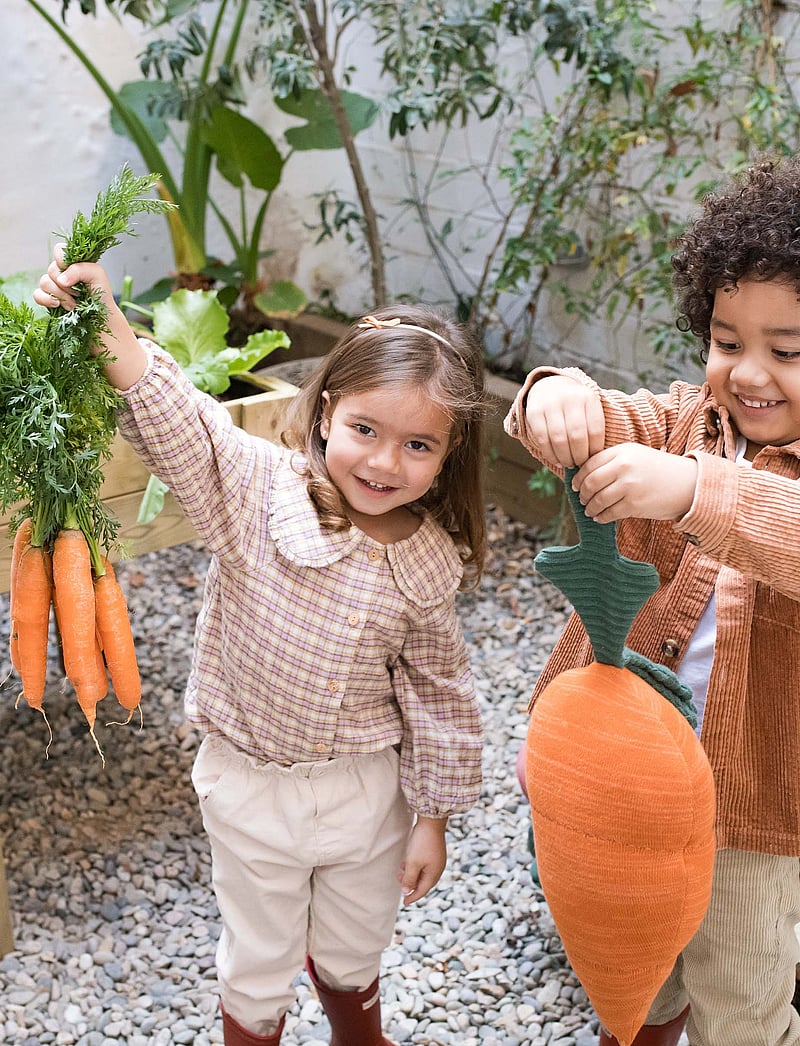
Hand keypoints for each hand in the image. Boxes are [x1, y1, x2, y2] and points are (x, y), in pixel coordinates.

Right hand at [33, 244, 146, 389]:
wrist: (101, 324)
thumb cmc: (102, 298)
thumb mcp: (98, 277)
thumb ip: (81, 269)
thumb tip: (62, 279)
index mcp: (75, 264)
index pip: (60, 249)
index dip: (62, 258)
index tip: (71, 270)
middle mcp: (63, 274)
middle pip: (51, 268)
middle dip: (66, 284)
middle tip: (79, 294)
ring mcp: (55, 288)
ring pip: (44, 282)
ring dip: (60, 295)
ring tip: (74, 305)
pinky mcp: (49, 301)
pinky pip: (37, 295)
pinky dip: (46, 300)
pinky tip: (58, 306)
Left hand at [398, 816, 446, 904]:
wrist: (432, 822)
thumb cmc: (422, 843)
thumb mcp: (413, 863)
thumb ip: (409, 878)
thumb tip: (406, 891)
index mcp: (434, 874)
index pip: (422, 890)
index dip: (412, 897)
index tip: (404, 903)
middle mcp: (438, 868)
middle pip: (423, 883)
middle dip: (411, 885)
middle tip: (399, 883)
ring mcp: (437, 860)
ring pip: (423, 873)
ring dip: (412, 875)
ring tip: (400, 871)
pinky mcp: (434, 852)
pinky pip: (424, 865)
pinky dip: (415, 867)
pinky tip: (407, 861)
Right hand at [524, 375, 605, 467]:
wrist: (549, 386)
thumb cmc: (574, 407)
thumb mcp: (588, 409)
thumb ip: (592, 429)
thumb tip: (594, 461)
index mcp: (588, 398)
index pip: (595, 430)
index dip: (595, 450)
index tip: (593, 460)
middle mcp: (570, 398)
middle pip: (577, 436)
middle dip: (579, 456)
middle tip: (579, 465)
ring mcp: (550, 404)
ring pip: (559, 439)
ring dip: (564, 457)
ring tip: (568, 464)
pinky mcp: (534, 412)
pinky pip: (542, 439)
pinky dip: (550, 454)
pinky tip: (556, 460)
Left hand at [573, 443, 697, 522]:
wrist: (687, 483)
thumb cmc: (658, 469)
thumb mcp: (635, 455)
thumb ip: (612, 460)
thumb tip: (584, 475)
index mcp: (622, 451)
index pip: (589, 464)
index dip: (578, 477)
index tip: (575, 485)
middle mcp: (624, 467)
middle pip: (590, 482)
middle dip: (582, 493)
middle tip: (581, 499)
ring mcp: (629, 486)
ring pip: (598, 499)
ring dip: (590, 507)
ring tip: (589, 510)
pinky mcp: (634, 504)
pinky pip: (609, 513)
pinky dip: (601, 517)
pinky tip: (600, 518)